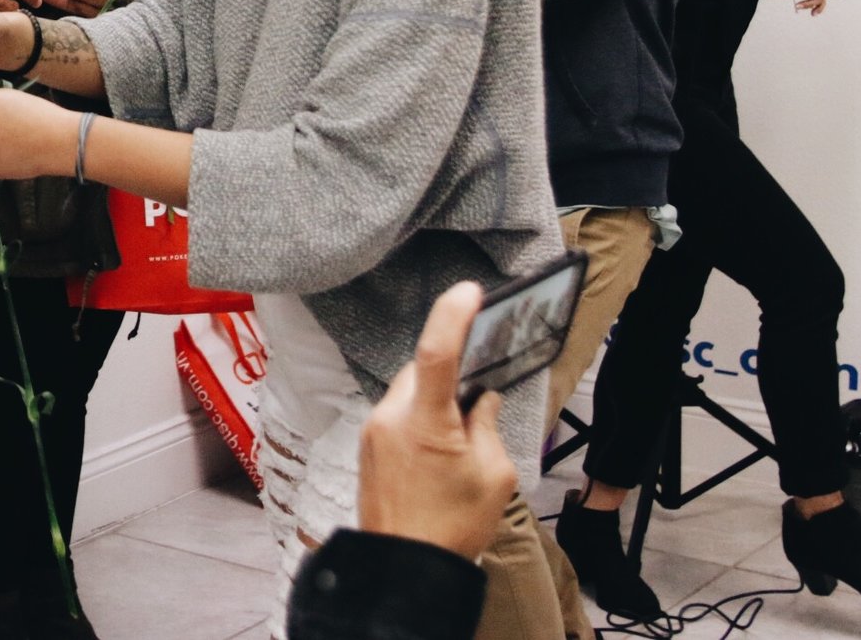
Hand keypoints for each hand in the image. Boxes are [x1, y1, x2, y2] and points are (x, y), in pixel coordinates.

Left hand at [356, 281, 516, 560]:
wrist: (403, 569)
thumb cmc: (452, 528)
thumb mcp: (494, 476)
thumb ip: (489, 427)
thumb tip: (484, 401)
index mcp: (426, 422)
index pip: (436, 352)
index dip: (453, 315)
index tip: (469, 292)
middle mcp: (391, 418)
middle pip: (422, 372)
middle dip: (451, 375)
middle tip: (480, 391)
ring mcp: (373, 431)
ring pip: (409, 394)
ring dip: (434, 401)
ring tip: (460, 436)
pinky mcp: (367, 447)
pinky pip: (397, 415)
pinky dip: (419, 419)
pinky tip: (439, 448)